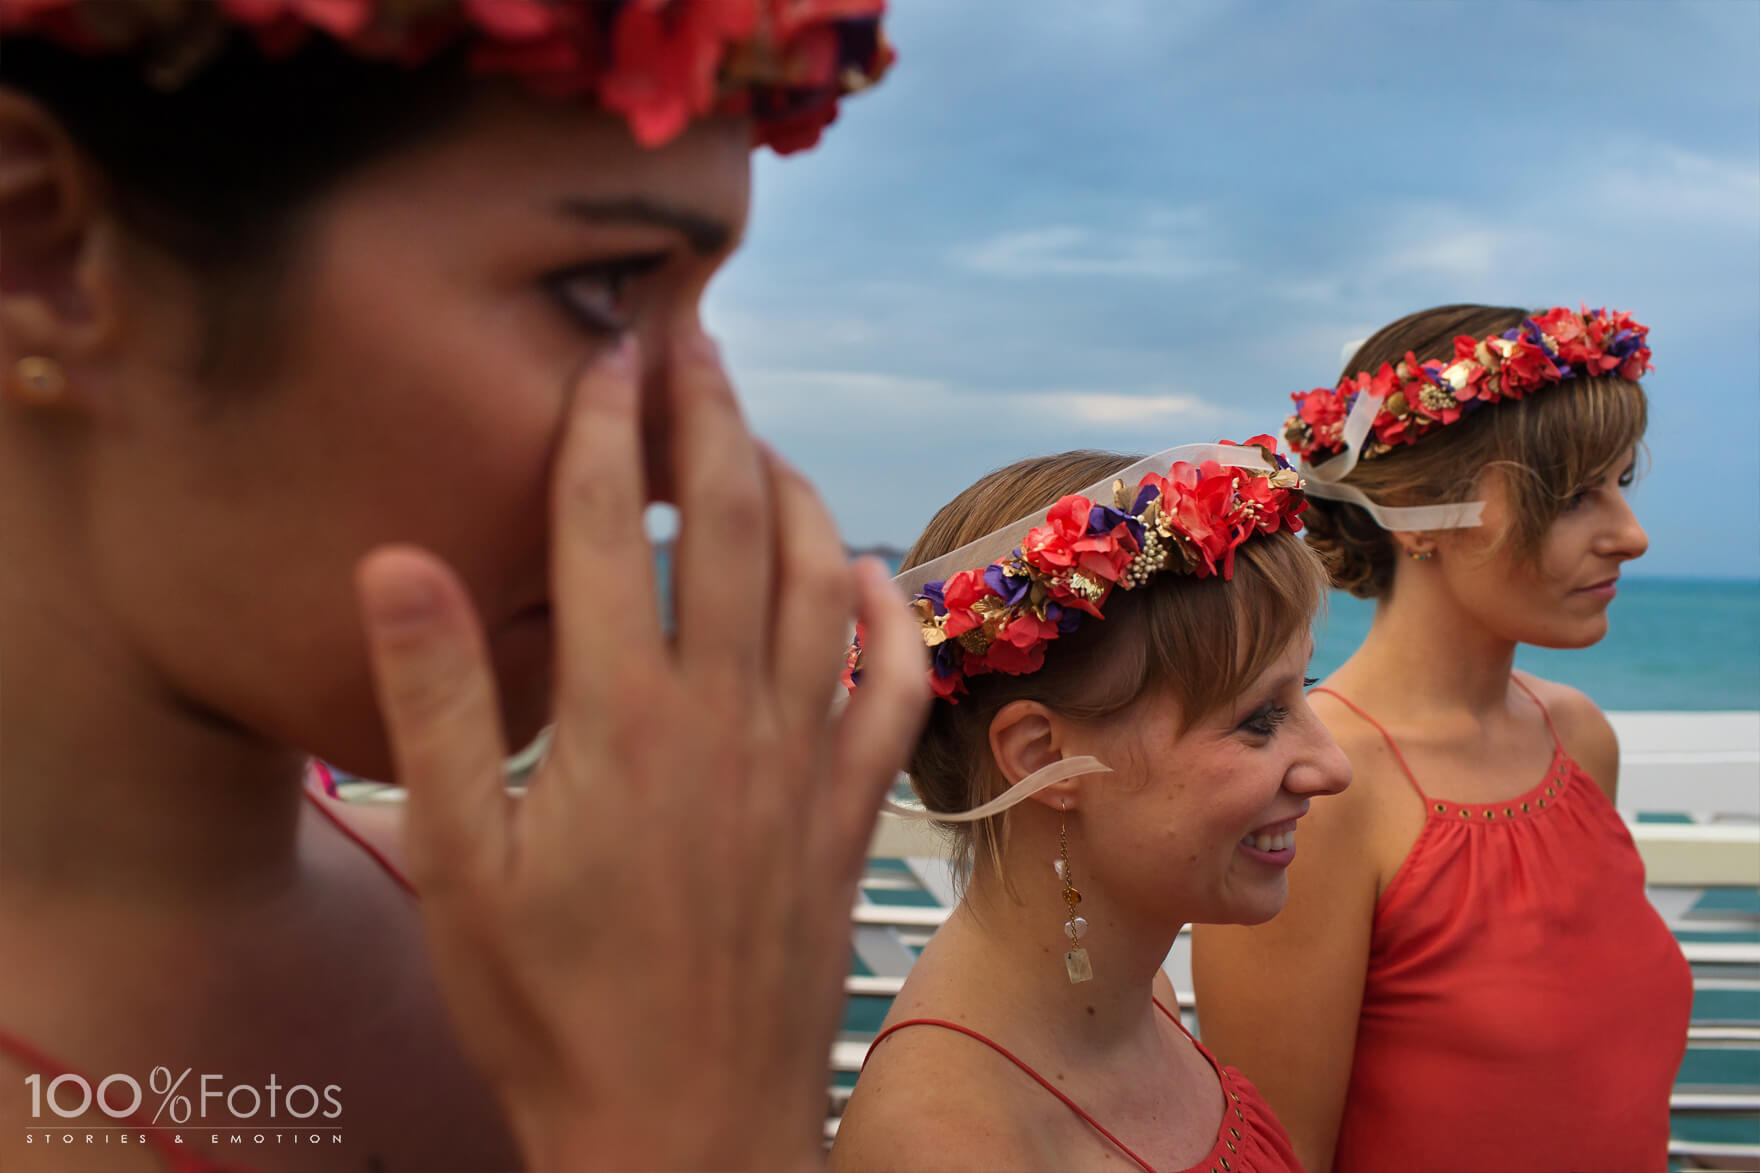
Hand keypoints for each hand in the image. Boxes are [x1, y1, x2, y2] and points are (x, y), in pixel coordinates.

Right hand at [354, 332, 928, 1170]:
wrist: (683, 1127)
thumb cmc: (550, 1009)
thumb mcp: (458, 865)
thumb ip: (434, 705)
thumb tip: (398, 561)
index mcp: (621, 717)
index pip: (615, 526)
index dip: (607, 423)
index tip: (607, 347)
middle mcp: (727, 714)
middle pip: (733, 519)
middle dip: (712, 412)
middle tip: (694, 334)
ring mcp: (804, 758)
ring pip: (820, 578)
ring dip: (794, 488)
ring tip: (759, 433)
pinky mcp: (848, 810)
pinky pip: (893, 681)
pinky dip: (890, 610)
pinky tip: (871, 570)